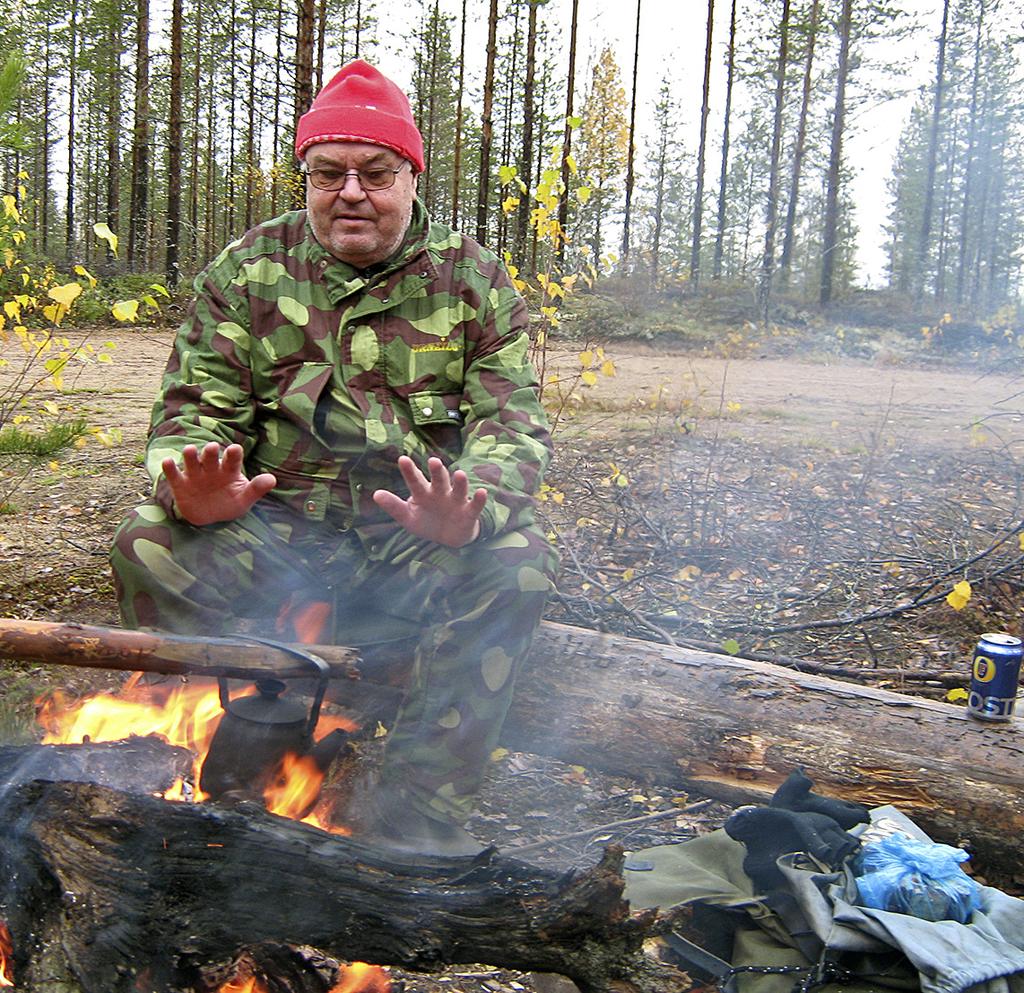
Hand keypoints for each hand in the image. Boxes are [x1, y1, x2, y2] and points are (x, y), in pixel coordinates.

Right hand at [161, 442, 275, 525]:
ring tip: (190, 451)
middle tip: (212, 447)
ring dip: (190, 455)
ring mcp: (195, 475)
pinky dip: (170, 468)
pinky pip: (174, 474)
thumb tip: (272, 479)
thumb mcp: (244, 499)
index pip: (232, 459)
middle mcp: (211, 468)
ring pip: (191, 461)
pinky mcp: (180, 484)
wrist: (209, 518)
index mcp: (229, 470)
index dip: (233, 454)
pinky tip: (168, 462)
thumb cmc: (230, 503)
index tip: (235, 449)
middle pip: (210, 456)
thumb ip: (257, 489)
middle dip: (210, 451)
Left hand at [373, 456, 486, 547]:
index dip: (409, 471)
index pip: (415, 480)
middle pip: (439, 479)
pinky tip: (482, 492)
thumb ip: (393, 506)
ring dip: (460, 482)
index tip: (402, 459)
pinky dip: (479, 499)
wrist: (448, 538)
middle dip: (437, 471)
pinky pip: (475, 505)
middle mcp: (440, 493)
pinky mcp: (469, 513)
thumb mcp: (408, 517)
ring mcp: (456, 501)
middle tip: (434, 460)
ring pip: (458, 489)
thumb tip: (375, 494)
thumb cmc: (426, 522)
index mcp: (423, 493)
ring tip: (459, 474)